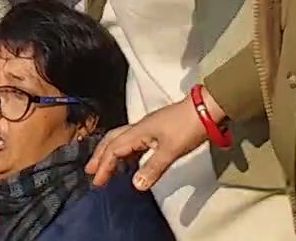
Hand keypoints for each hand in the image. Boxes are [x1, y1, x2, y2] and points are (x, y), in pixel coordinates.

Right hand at [86, 97, 211, 190]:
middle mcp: (138, 128)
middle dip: (100, 155)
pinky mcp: (156, 130)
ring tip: (105, 167)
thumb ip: (152, 168)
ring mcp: (147, 128)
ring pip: (121, 139)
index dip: (104, 166)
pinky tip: (129, 161)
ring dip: (110, 152)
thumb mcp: (170, 150)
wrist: (205, 110)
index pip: (114, 149)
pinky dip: (124, 151)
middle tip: (90, 170)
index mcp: (138, 131)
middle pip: (112, 140)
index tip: (97, 182)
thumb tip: (135, 185)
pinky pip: (132, 141)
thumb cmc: (187, 128)